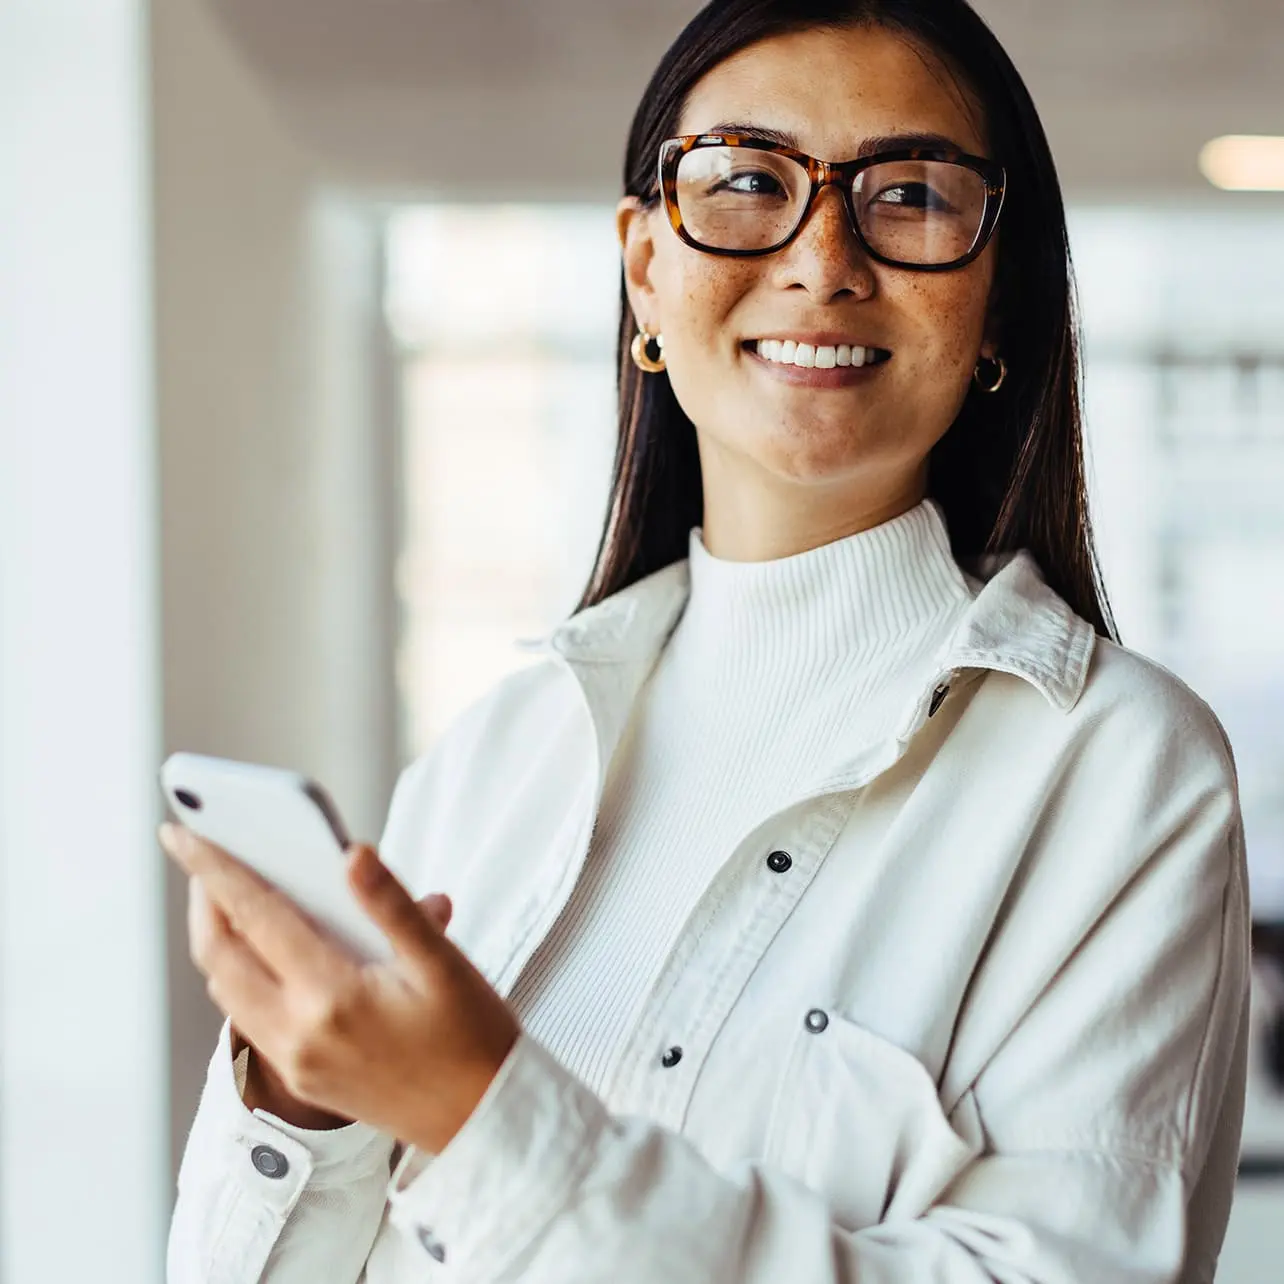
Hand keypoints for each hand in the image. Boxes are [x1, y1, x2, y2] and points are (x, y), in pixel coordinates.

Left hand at [162, 823, 520, 1153]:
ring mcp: (294, 1063)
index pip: (255, 916)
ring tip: (228, 897)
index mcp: (332, 998)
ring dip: (217, 939)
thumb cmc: (473, 1038)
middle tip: (205, 857)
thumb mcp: (444, 964)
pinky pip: (246, 1017)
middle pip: (219, 956)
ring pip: (225, 990)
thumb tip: (351, 854)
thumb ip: (392, 905)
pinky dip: (238, 974)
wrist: (484, 1120)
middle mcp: (298, 1035)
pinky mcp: (300, 1079)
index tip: (183, 833)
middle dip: (203, 901)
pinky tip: (265, 950)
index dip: (214, 869)